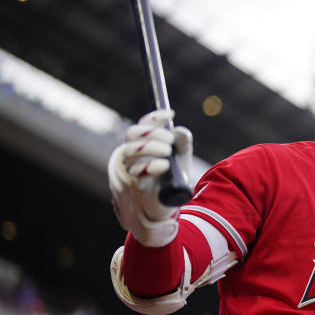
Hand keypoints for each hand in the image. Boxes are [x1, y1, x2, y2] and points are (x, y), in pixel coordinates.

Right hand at [108, 109, 192, 245]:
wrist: (173, 201)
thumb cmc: (174, 176)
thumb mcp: (182, 156)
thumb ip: (182, 141)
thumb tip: (179, 131)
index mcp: (143, 145)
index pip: (141, 125)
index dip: (153, 117)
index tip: (171, 113)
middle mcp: (134, 157)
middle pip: (132, 135)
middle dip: (152, 132)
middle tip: (169, 140)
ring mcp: (133, 171)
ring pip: (131, 151)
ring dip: (151, 146)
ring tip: (167, 153)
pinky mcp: (137, 186)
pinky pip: (137, 172)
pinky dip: (151, 165)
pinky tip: (164, 165)